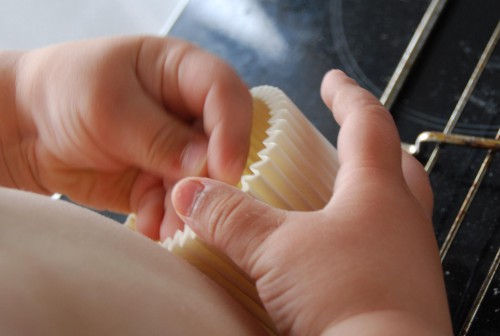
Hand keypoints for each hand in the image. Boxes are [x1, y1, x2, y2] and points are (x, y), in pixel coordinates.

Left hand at [6, 36, 250, 239]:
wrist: (26, 129)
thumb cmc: (63, 93)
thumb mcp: (108, 107)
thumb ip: (158, 137)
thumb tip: (204, 166)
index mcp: (181, 71)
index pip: (225, 93)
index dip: (232, 130)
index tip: (224, 168)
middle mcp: (187, 110)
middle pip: (221, 142)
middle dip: (211, 178)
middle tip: (199, 207)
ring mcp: (176, 148)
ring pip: (201, 181)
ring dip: (188, 208)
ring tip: (170, 229)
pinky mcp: (161, 180)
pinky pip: (175, 204)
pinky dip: (165, 219)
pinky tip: (150, 229)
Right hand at [171, 70, 451, 334]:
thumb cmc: (346, 299)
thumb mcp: (277, 250)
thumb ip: (231, 217)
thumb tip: (189, 192)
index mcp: (379, 192)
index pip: (368, 123)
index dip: (346, 95)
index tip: (330, 80)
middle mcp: (401, 220)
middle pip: (394, 165)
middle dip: (366, 144)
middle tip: (338, 138)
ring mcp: (405, 257)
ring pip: (389, 210)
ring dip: (359, 195)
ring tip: (325, 196)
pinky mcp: (394, 291)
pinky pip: (377, 250)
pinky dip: (351, 240)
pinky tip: (326, 252)